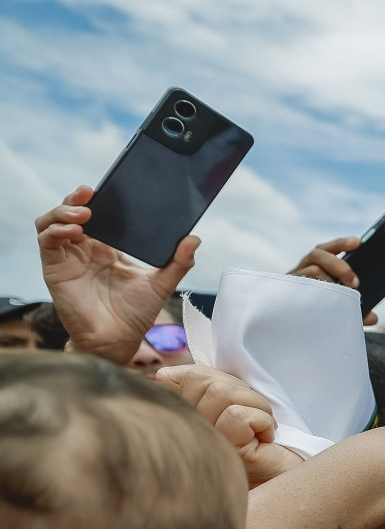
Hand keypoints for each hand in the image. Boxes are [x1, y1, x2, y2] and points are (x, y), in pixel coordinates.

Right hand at [35, 186, 197, 364]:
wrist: (119, 340)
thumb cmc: (137, 314)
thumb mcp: (162, 283)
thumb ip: (179, 262)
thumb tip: (195, 238)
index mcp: (107, 247)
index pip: (99, 213)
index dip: (100, 199)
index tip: (109, 187)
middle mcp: (85, 248)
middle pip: (71, 211)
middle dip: (78, 198)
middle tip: (92, 191)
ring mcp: (68, 257)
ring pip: (53, 221)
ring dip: (63, 210)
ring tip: (84, 211)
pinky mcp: (55, 268)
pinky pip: (47, 241)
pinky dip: (56, 230)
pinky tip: (75, 230)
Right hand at [157, 364, 302, 485]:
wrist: (284, 475)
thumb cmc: (257, 438)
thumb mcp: (226, 402)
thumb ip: (201, 386)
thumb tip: (166, 374)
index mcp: (179, 419)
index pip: (172, 377)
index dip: (211, 378)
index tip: (233, 399)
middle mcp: (184, 433)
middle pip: (201, 381)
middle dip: (239, 389)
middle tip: (254, 412)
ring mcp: (203, 445)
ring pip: (221, 393)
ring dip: (256, 403)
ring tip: (262, 425)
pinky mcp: (226, 455)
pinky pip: (239, 415)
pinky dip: (263, 419)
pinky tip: (266, 438)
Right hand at [289, 236, 377, 325]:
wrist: (288, 329)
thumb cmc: (315, 313)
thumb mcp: (338, 309)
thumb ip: (355, 312)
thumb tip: (374, 318)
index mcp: (314, 267)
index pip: (326, 249)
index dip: (341, 244)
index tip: (358, 242)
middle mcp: (302, 269)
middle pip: (317, 254)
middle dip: (339, 265)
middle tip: (356, 282)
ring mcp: (294, 280)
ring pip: (311, 270)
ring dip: (330, 280)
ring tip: (343, 294)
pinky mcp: (287, 293)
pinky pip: (301, 288)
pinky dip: (317, 293)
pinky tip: (326, 304)